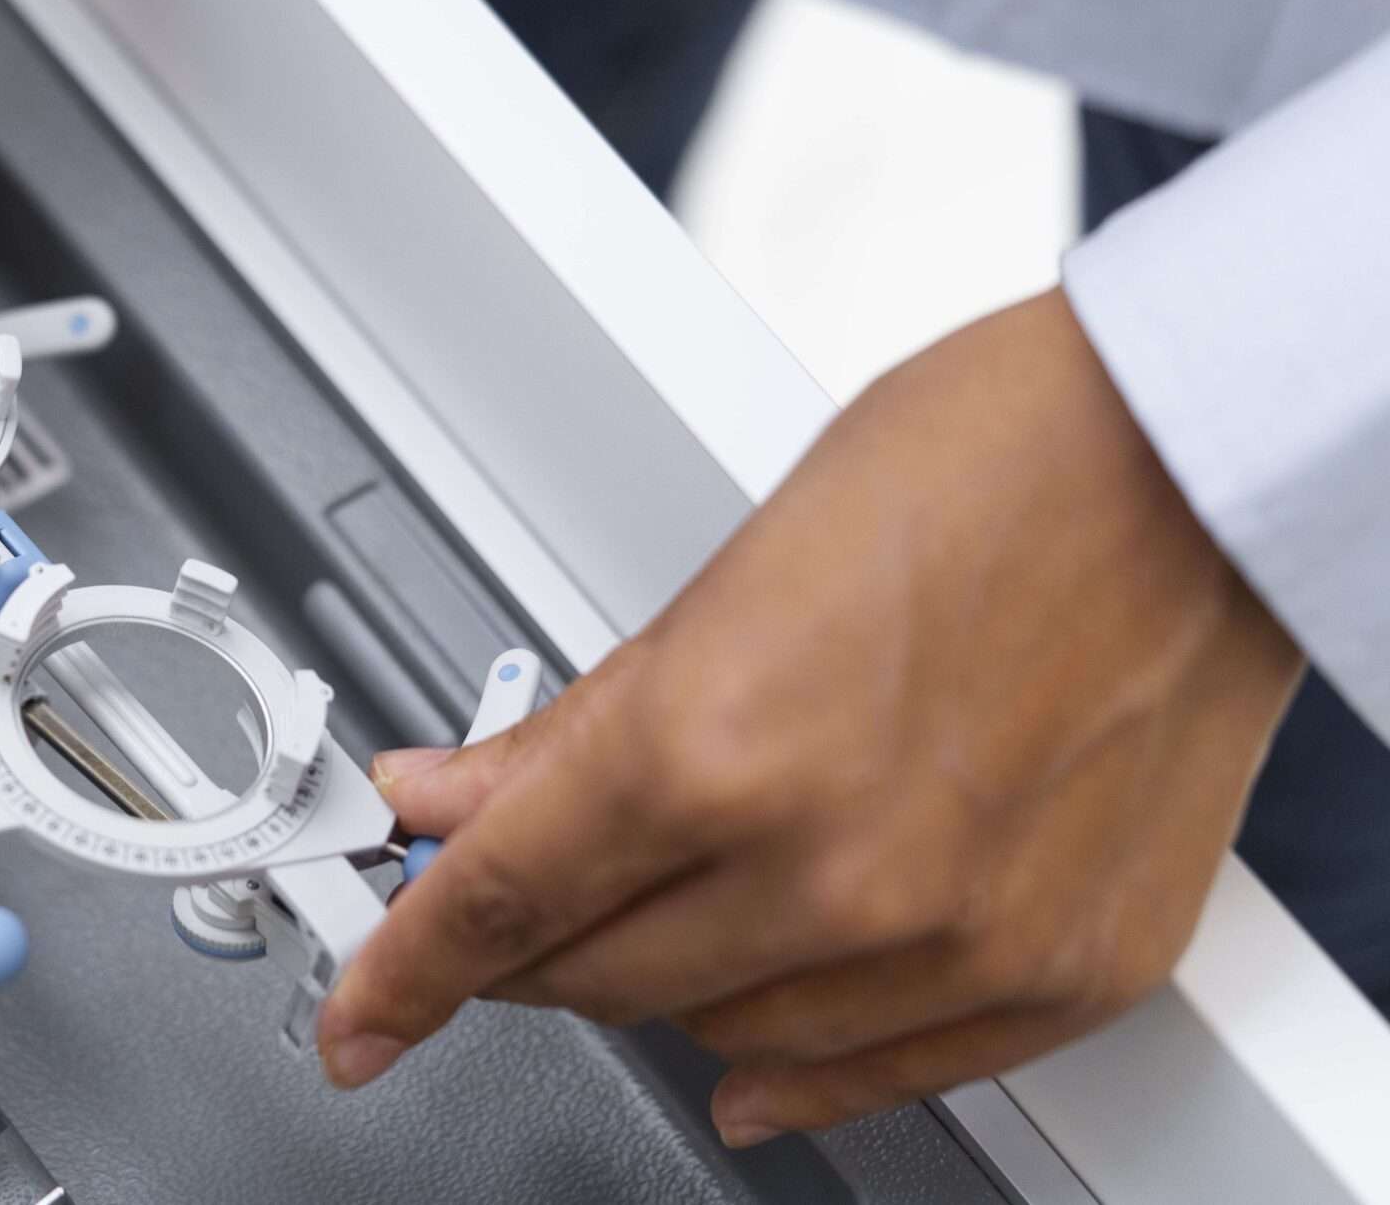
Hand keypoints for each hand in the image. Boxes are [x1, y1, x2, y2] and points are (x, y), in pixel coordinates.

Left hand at [316, 288, 1302, 1142]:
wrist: (1188, 466)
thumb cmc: (981, 467)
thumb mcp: (726, 575)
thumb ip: (572, 726)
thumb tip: (450, 797)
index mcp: (716, 745)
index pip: (499, 900)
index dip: (401, 968)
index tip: (357, 1012)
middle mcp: (831, 866)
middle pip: (597, 974)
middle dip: (520, 947)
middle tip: (491, 908)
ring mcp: (952, 938)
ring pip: (723, 1034)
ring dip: (655, 983)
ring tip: (646, 914)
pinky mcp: (1059, 974)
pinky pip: (881, 1078)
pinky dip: (793, 1073)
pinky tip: (748, 1068)